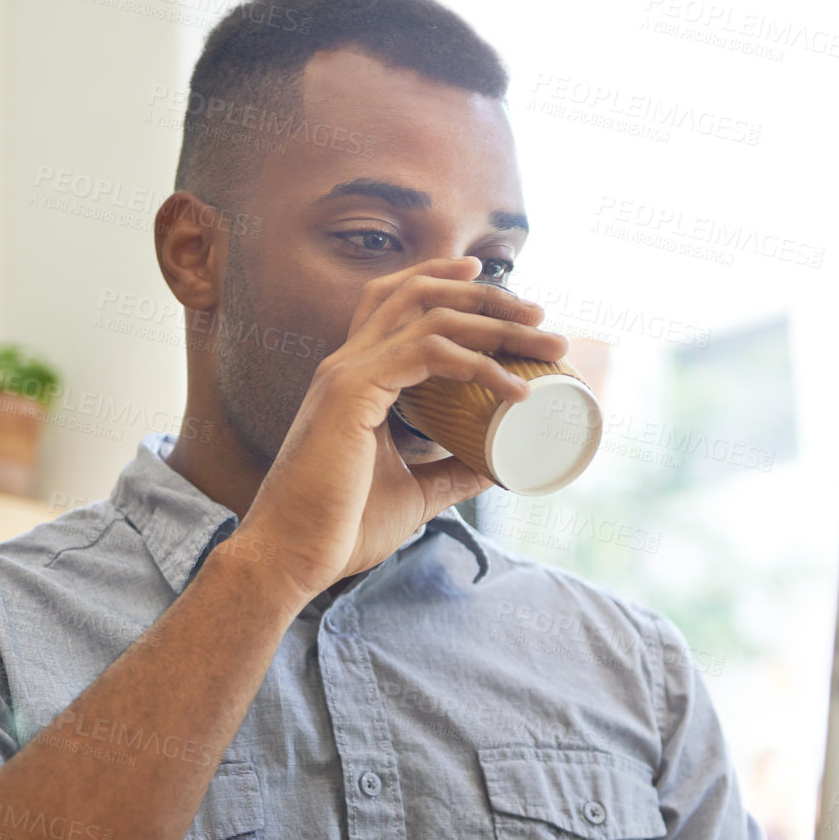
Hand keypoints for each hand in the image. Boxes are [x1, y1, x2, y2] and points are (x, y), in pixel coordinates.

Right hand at [237, 257, 567, 606]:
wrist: (294, 556)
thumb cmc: (341, 528)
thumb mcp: (412, 494)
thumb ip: (448, 474)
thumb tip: (494, 468)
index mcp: (353, 379)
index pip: (394, 303)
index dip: (443, 283)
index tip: (494, 289)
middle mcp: (346, 364)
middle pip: (417, 293)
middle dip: (485, 296)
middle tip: (539, 317)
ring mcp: (346, 374)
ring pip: (430, 315)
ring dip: (495, 322)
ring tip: (543, 341)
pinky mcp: (353, 392)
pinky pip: (428, 354)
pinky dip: (479, 364)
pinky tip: (514, 387)